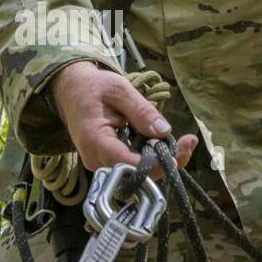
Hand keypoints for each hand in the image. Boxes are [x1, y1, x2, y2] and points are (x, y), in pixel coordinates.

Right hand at [51, 62, 196, 177]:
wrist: (72, 91)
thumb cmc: (94, 87)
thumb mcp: (119, 90)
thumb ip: (141, 111)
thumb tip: (163, 132)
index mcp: (95, 140)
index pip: (125, 164)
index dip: (152, 165)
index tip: (176, 158)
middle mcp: (96, 159)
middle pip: (135, 174)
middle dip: (165, 163)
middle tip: (189, 142)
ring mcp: (101, 164)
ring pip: (137, 173)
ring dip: (161, 161)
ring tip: (184, 142)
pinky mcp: (109, 163)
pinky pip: (133, 167)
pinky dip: (153, 157)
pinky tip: (167, 143)